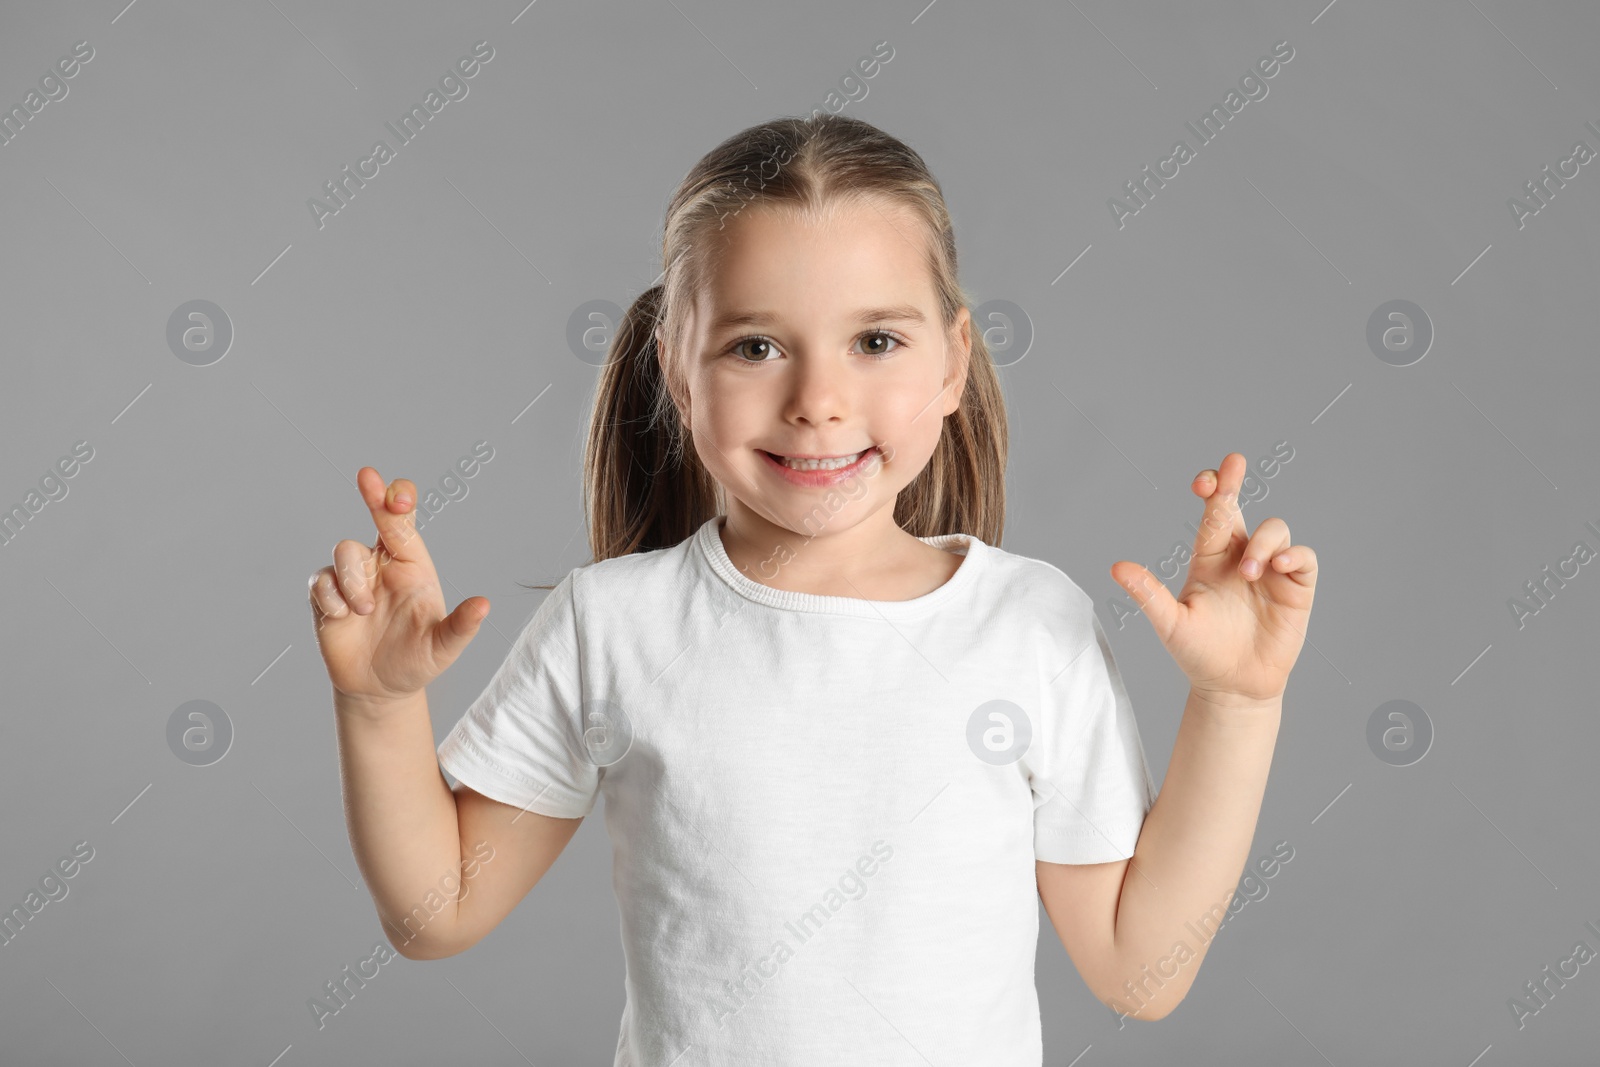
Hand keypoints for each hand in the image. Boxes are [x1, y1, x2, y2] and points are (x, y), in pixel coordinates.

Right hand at [308, 467, 488, 704]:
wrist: (381, 688)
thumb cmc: (417, 660)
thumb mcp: (443, 647)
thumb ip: (461, 626)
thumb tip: (485, 605)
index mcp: (412, 564)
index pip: (405, 522)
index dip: (400, 500)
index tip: (400, 497)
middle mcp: (382, 563)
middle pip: (373, 516)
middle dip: (373, 494)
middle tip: (368, 476)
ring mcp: (352, 577)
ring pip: (344, 551)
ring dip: (353, 579)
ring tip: (364, 610)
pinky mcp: (326, 597)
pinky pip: (320, 581)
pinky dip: (331, 598)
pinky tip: (343, 618)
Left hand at [1110, 452, 1316, 704]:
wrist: (1232, 687)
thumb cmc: (1198, 653)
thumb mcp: (1171, 623)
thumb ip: (1148, 594)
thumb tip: (1116, 568)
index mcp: (1209, 558)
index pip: (1212, 515)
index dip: (1212, 490)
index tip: (1203, 480)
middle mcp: (1240, 557)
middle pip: (1241, 509)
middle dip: (1235, 483)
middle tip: (1232, 462)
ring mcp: (1271, 570)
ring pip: (1274, 530)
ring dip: (1263, 542)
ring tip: (1249, 572)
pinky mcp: (1296, 588)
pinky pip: (1303, 558)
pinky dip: (1293, 555)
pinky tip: (1276, 567)